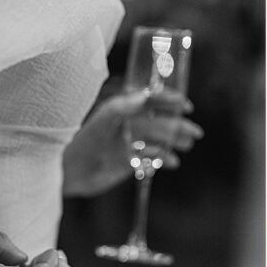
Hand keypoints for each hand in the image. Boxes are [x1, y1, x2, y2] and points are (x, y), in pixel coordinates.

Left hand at [62, 90, 203, 196]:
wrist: (70, 170)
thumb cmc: (84, 140)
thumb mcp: (103, 119)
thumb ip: (124, 106)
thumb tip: (146, 96)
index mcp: (123, 109)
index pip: (152, 100)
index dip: (169, 100)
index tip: (186, 105)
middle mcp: (129, 124)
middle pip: (160, 121)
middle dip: (179, 125)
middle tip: (195, 133)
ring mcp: (130, 142)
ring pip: (159, 139)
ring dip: (175, 141)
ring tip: (187, 145)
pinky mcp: (130, 160)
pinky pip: (152, 158)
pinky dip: (164, 159)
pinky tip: (172, 162)